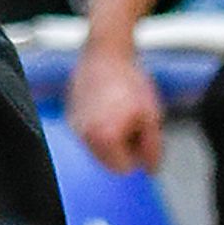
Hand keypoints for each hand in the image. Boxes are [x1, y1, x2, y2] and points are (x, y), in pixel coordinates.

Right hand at [69, 38, 164, 174]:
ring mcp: (74, 127)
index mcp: (105, 138)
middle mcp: (84, 137)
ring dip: (111, 138)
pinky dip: (99, 127)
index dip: (138, 153)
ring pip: (98, 149)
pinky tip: (107, 105)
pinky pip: (88, 134)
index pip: (123, 169)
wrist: (105, 54)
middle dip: (123, 148)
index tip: (142, 132)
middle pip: (108, 162)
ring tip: (120, 111)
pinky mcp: (70, 117)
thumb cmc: (129, 82)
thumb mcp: (152, 117)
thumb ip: (153, 148)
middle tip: (133, 121)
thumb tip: (151, 170)